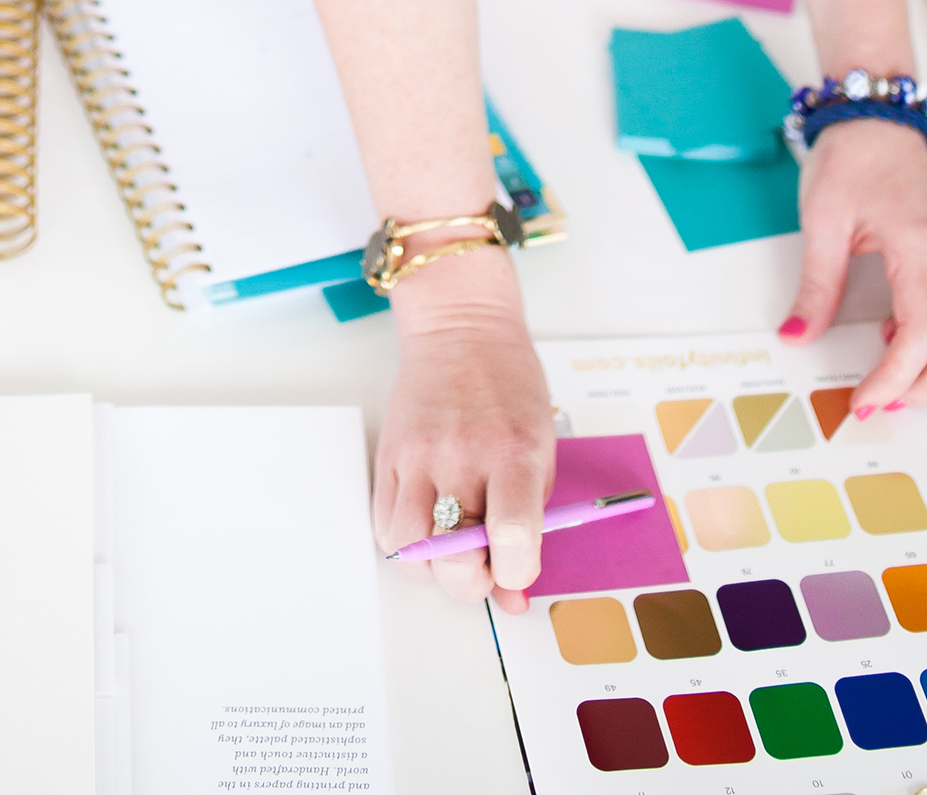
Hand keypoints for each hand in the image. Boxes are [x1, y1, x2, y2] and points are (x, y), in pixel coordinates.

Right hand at [372, 254, 555, 608]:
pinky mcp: (389, 456)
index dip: (515, 574)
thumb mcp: (540, 452)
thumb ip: (532, 525)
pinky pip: (386, 527)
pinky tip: (427, 521)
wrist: (462, 331)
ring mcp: (419, 456)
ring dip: (433, 567)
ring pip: (411, 551)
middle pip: (454, 559)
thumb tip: (515, 595)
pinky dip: (407, 542)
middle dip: (471, 582)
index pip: (513, 536)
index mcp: (513, 454)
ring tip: (451, 544)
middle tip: (483, 564)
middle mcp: (463, 456)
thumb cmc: (509, 389)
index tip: (516, 570)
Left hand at [780, 118, 926, 412]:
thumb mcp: (822, 219)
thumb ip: (816, 284)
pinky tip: (896, 337)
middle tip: (886, 400)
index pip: (922, 334)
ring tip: (894, 376)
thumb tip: (797, 335)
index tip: (863, 399)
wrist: (875, 116)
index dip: (895, 378)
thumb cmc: (853, 155)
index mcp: (920, 248)